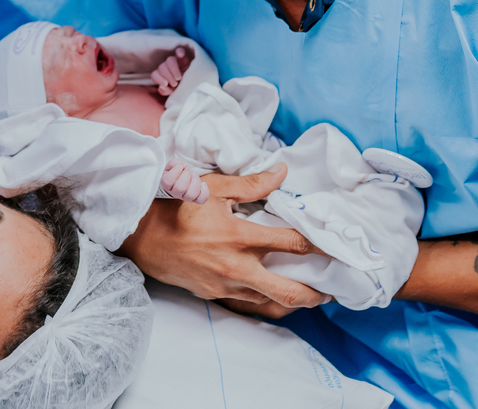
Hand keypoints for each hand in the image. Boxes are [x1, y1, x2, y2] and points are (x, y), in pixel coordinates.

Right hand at [118, 163, 327, 317]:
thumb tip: (282, 172)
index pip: (291, 244)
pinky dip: (268, 302)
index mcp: (239, 236)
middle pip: (288, 291)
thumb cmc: (177, 207)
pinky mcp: (215, 295)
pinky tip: (277, 295)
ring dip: (295, 301)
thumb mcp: (215, 188)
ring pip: (271, 304)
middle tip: (334, 289)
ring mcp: (226, 286)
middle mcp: (237, 267)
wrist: (141, 237)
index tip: (336, 246)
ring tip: (312, 294)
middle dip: (316, 294)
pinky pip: (250, 305)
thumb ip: (253, 183)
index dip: (319, 245)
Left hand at [150, 47, 190, 95]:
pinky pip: (179, 50)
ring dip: (173, 69)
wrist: (197, 85)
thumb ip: (166, 91)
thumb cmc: (183, 88)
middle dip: (167, 76)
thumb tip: (161, 87)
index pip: (154, 74)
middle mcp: (167, 67)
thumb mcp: (175, 92)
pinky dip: (179, 52)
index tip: (165, 84)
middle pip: (161, 67)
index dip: (158, 79)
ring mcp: (176, 60)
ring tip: (179, 78)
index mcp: (163, 76)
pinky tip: (180, 56)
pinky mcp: (184, 57)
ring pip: (169, 60)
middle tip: (175, 83)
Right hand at [160, 158, 209, 203]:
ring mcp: (186, 197)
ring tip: (194, 175)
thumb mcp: (171, 166)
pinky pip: (201, 199)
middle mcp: (175, 193)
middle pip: (179, 188)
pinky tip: (203, 184)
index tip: (180, 166)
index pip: (167, 181)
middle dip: (186, 175)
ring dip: (195, 181)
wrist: (181, 180)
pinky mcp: (196, 199)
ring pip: (190, 195)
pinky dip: (204, 191)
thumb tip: (183, 165)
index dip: (175, 172)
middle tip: (188, 170)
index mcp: (167, 185)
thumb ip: (174, 163)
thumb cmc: (176, 173)